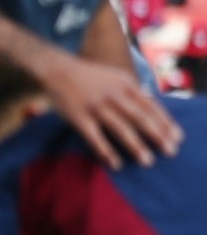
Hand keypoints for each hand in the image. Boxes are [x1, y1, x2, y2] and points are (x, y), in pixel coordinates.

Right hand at [40, 51, 180, 168]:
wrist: (58, 70)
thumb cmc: (91, 77)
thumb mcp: (116, 78)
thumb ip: (134, 91)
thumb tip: (154, 105)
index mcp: (125, 84)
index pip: (151, 105)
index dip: (165, 122)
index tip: (177, 138)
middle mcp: (113, 94)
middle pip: (140, 117)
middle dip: (157, 135)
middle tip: (170, 152)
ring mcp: (95, 106)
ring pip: (120, 127)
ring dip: (135, 145)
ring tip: (147, 161)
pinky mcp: (78, 117)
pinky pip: (94, 136)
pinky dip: (106, 150)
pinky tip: (116, 164)